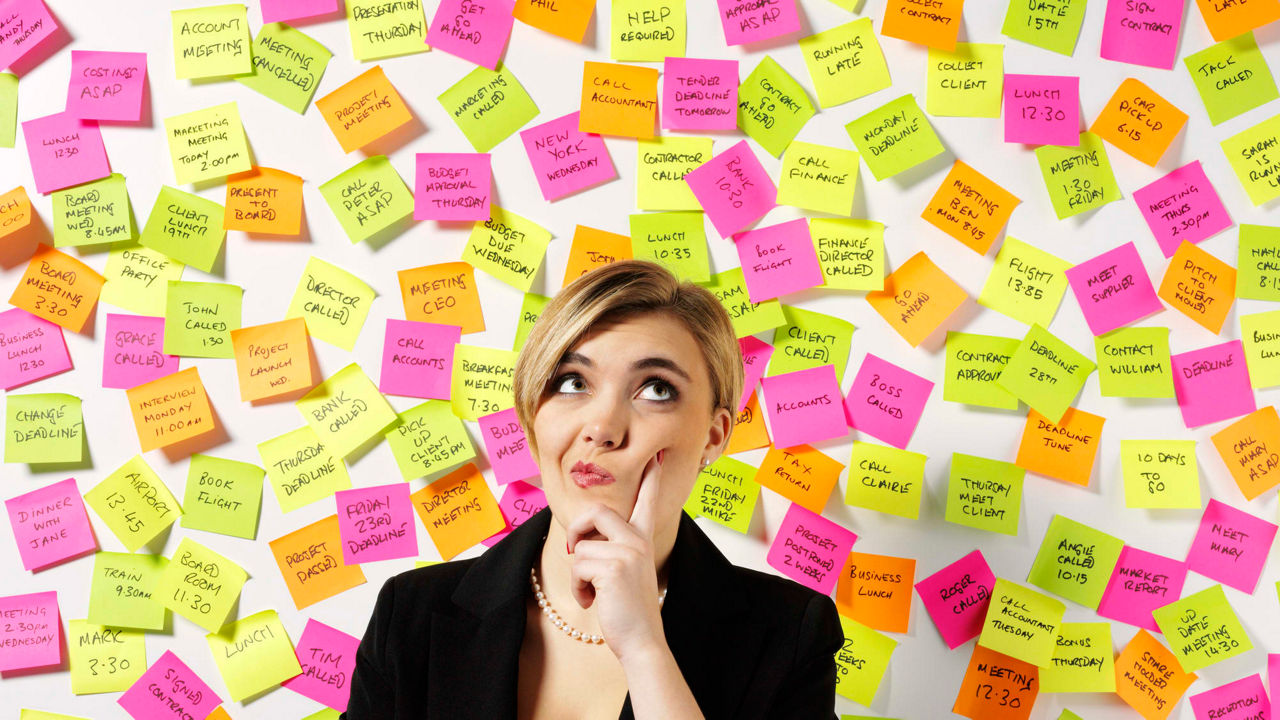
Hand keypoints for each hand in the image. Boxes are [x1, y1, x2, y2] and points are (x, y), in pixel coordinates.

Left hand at [565, 449, 665, 661]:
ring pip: (582, 548)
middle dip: (577, 529)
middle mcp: (638, 540)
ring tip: (593, 594)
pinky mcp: (614, 567)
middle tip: (575, 550)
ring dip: (578, 575)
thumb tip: (581, 542)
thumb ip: (614, 552)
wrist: (643, 641)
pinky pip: (578, 566)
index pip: (647, 502)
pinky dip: (578, 588)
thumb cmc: (630, 611)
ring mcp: (628, 552)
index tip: (654, 457)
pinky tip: (592, 602)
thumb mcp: (627, 574)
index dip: (650, 479)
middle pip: (597, 512)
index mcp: (643, 539)